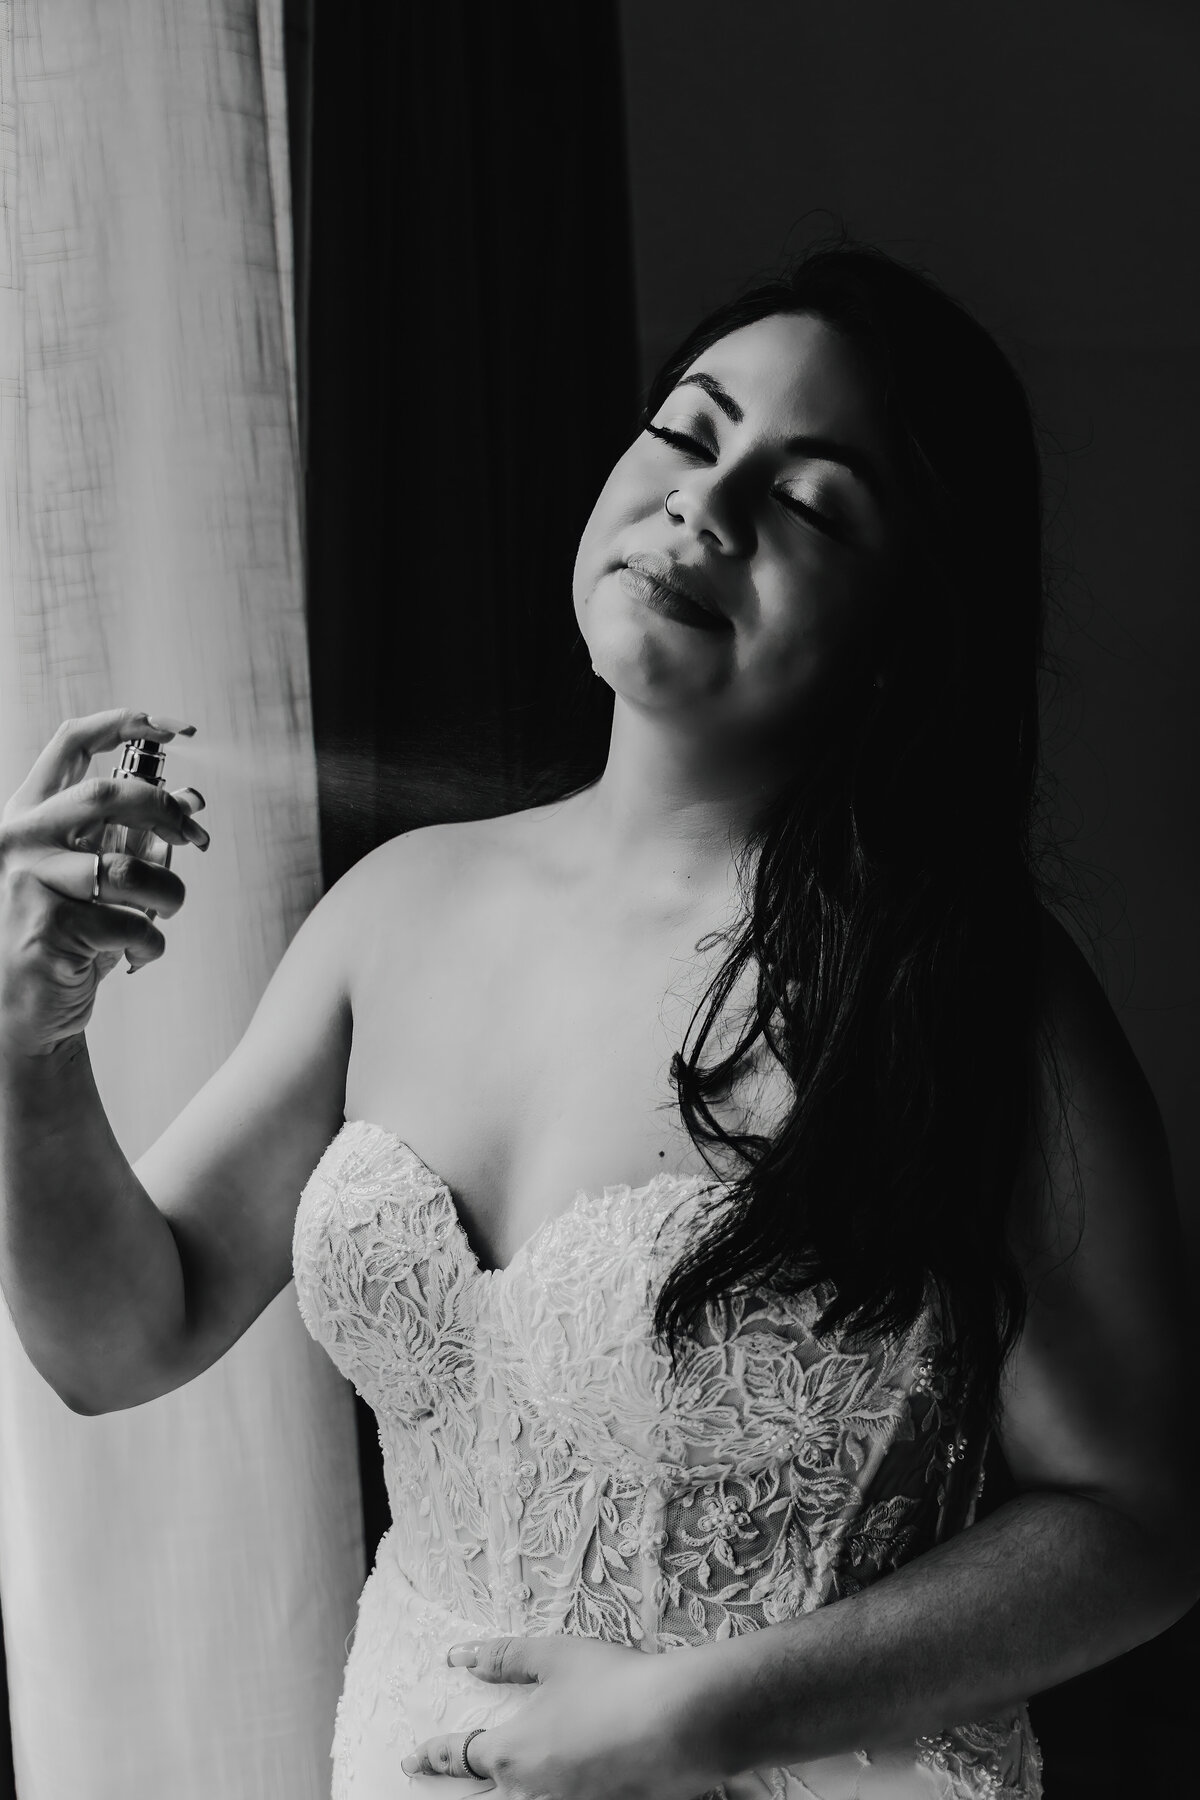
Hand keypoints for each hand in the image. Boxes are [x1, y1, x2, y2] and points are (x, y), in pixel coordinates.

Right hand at [0, 707, 208, 1054]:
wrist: (28, 1010)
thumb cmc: (67, 937)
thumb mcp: (92, 876)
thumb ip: (127, 838)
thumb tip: (193, 803)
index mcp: (28, 813)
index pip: (70, 743)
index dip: (126, 724)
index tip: (177, 728)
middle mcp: (18, 839)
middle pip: (105, 795)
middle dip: (165, 811)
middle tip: (197, 834)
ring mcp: (28, 882)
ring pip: (130, 870)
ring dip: (169, 893)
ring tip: (165, 910)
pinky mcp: (48, 927)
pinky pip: (131, 924)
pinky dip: (152, 942)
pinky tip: (138, 954)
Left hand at [400, 1633, 726, 1799]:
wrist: (682, 1722)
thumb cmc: (615, 1683)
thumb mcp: (556, 1657)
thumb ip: (504, 1657)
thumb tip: (461, 1656)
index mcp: (512, 1753)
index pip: (458, 1756)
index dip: (432, 1755)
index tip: (411, 1758)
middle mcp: (531, 1794)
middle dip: (456, 1794)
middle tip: (432, 1783)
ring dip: (500, 1798)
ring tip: (493, 1790)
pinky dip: (546, 1798)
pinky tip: (554, 1788)